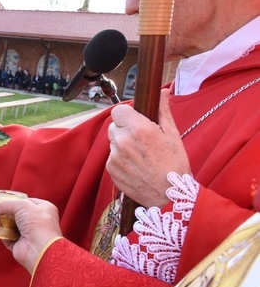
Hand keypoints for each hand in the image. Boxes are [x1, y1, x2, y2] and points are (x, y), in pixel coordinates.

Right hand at [0, 198, 61, 273]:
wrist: (39, 248)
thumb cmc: (37, 224)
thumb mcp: (21, 205)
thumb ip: (4, 204)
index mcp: (44, 209)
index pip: (27, 201)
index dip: (15, 200)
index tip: (3, 200)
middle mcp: (37, 222)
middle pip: (17, 214)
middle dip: (6, 212)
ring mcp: (29, 234)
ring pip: (12, 226)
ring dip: (2, 222)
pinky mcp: (20, 245)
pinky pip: (8, 238)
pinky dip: (2, 234)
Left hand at [107, 90, 189, 206]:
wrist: (169, 195)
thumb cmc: (174, 164)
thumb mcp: (172, 134)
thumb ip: (163, 110)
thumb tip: (163, 91)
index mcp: (138, 129)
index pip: (118, 110)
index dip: (127, 114)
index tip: (136, 120)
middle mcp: (122, 141)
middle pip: (114, 126)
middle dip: (125, 129)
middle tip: (142, 139)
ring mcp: (114, 156)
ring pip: (113, 142)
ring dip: (123, 144)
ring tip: (142, 155)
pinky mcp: (110, 169)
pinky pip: (112, 157)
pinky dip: (121, 159)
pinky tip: (136, 166)